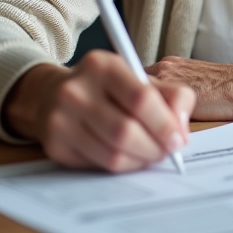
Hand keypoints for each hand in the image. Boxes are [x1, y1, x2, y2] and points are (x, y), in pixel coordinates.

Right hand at [3, 50, 194, 171]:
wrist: (51, 94)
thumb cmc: (106, 87)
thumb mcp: (138, 78)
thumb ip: (171, 97)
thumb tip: (181, 133)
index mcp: (102, 66)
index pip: (141, 98)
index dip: (165, 124)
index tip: (178, 139)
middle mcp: (76, 90)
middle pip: (126, 131)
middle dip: (154, 148)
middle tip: (166, 152)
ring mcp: (61, 119)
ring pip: (113, 154)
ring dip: (140, 161)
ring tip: (150, 155)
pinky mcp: (55, 145)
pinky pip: (99, 166)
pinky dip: (122, 167)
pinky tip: (129, 157)